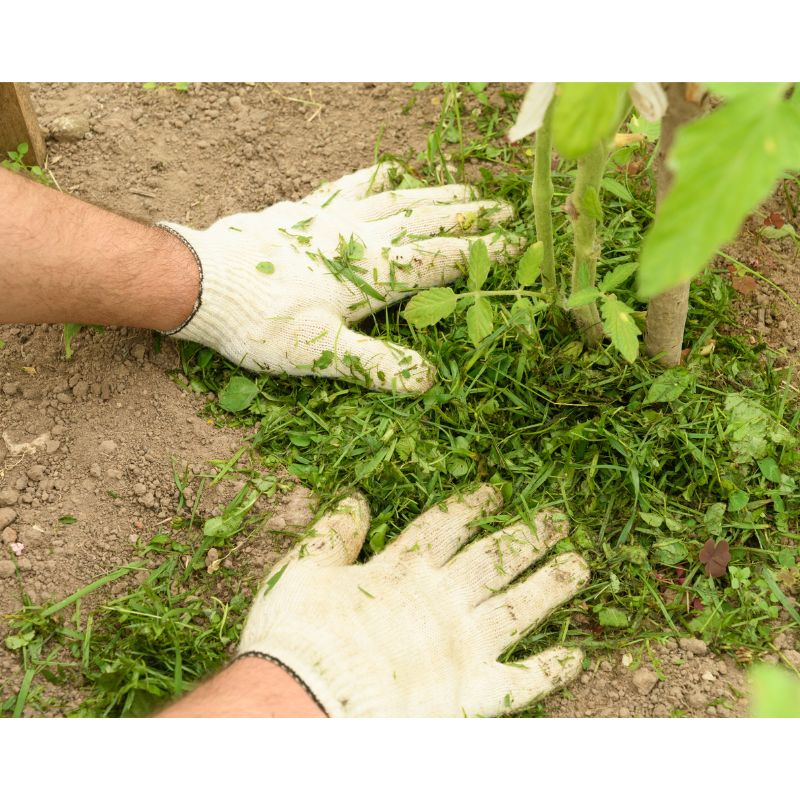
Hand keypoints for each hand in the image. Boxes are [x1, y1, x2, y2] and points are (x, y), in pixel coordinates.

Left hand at [161, 163, 516, 392]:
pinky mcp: (306, 211)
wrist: (205, 283)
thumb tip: (427, 380)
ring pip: (397, 200)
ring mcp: (333, 219)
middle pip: (426, 221)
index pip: (439, 259)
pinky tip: (391, 172)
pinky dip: (378, 179)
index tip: (517, 243)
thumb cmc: (262, 323)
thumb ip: (375, 364)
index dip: (481, 251)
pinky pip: (352, 186)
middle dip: (468, 216)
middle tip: (504, 207)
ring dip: (435, 194)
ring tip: (465, 188)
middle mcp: (360, 238)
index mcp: (372, 274)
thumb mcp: (320, 353)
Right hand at [237, 484, 589, 716]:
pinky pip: (524, 680)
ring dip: (552, 586)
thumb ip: (334, 533)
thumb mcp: (305, 570)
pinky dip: (551, 669)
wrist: (305, 704)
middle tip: (559, 519)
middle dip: (528, 536)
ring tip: (581, 566)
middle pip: (496, 558)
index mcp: (406, 569)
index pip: (448, 525)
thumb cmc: (299, 638)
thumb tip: (355, 499)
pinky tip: (577, 657)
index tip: (497, 491)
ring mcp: (465, 645)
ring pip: (521, 607)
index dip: (474, 505)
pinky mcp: (474, 692)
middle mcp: (444, 600)